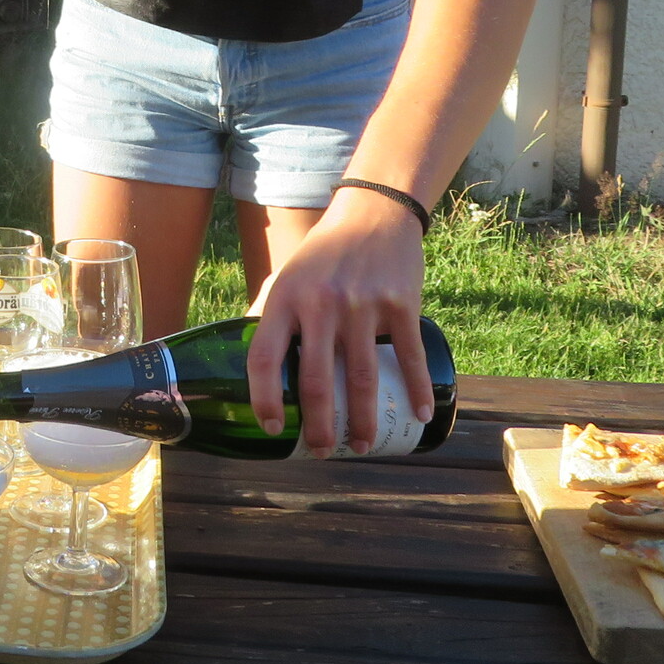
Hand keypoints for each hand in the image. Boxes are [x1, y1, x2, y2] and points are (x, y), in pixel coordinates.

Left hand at [244, 188, 428, 455]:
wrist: (373, 212)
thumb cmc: (323, 253)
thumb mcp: (286, 277)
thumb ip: (267, 316)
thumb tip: (245, 363)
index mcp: (285, 300)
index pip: (264, 359)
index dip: (264, 400)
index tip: (272, 428)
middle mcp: (321, 305)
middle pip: (318, 382)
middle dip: (319, 428)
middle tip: (321, 452)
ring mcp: (363, 306)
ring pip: (362, 379)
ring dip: (362, 422)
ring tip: (360, 446)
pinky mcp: (401, 304)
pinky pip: (408, 356)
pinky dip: (416, 390)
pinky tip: (418, 415)